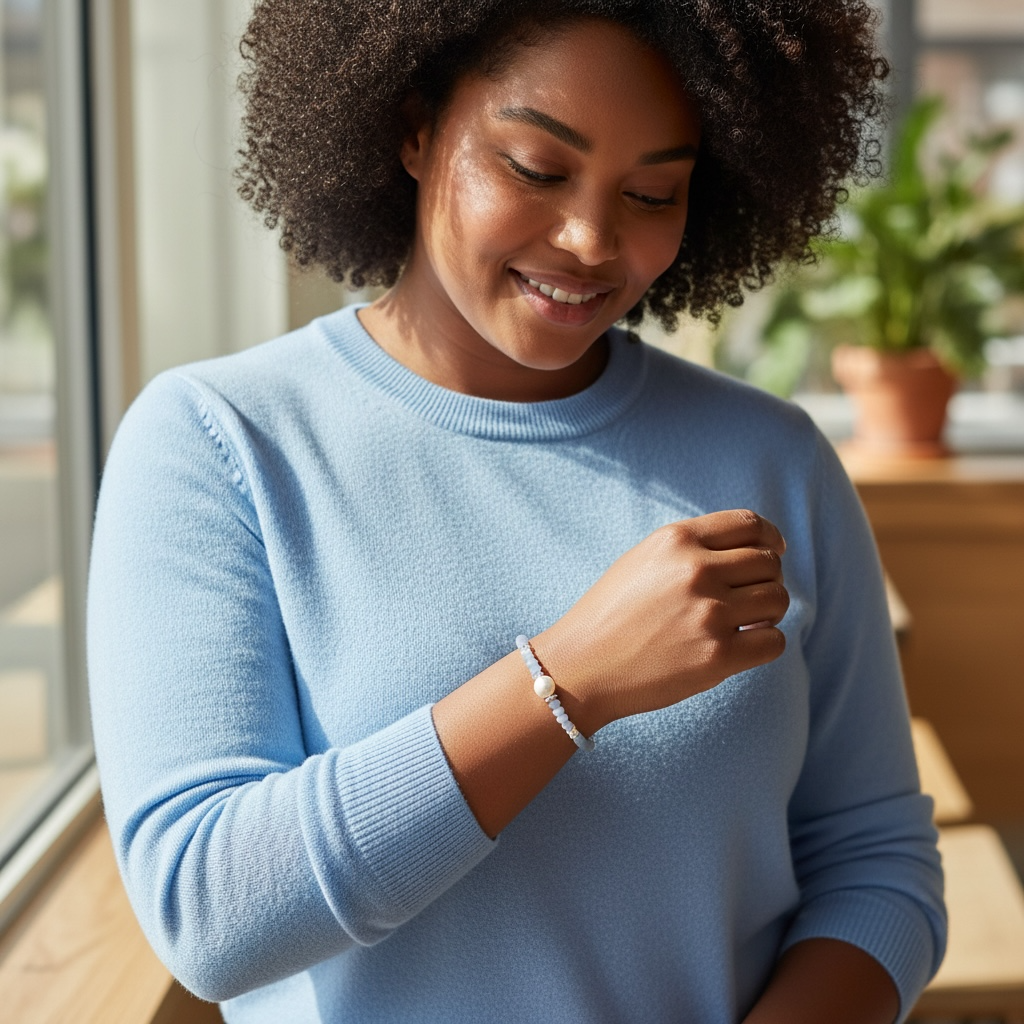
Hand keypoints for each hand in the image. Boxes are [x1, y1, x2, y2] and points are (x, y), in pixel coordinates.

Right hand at [535, 509, 788, 731]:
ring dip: (770, 611)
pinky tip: (742, 646)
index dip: (770, 539)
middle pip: (769, 562)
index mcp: (677, 540)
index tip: (774, 552)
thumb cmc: (611, 613)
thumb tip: (753, 548)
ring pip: (778, 599)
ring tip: (747, 622)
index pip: (751, 524)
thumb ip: (691, 547)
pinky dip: (765, 642)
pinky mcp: (717, 657)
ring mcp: (709, 614)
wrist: (582, 665)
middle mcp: (696, 570)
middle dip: (767, 578)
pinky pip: (773, 641)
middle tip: (749, 597)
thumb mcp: (644, 559)